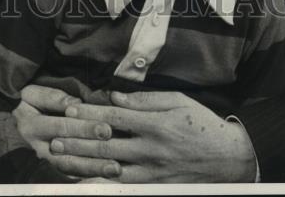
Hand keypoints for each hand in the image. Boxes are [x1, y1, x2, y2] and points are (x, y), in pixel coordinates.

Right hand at [12, 85, 120, 179]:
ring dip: (93, 170)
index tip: (106, 128)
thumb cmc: (27, 106)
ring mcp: (43, 163)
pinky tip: (103, 178)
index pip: (61, 126)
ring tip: (114, 169)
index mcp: (31, 124)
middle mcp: (37, 147)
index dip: (84, 128)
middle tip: (116, 153)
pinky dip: (86, 178)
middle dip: (93, 152)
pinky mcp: (49, 172)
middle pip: (68, 152)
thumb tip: (76, 104)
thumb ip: (54, 97)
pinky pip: (68, 178)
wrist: (9, 127)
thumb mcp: (32, 94)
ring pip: (69, 169)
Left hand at [50, 90, 256, 182]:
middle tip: (54, 138)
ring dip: (82, 166)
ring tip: (60, 160)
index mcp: (154, 124)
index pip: (114, 118)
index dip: (89, 113)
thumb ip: (143, 100)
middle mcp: (150, 150)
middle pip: (106, 146)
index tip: (69, 108)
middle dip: (78, 142)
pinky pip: (123, 188)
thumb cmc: (201, 123)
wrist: (229, 159)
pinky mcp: (155, 186)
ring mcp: (152, 172)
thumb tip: (114, 96)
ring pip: (109, 170)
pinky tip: (84, 184)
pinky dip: (102, 186)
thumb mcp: (176, 101)